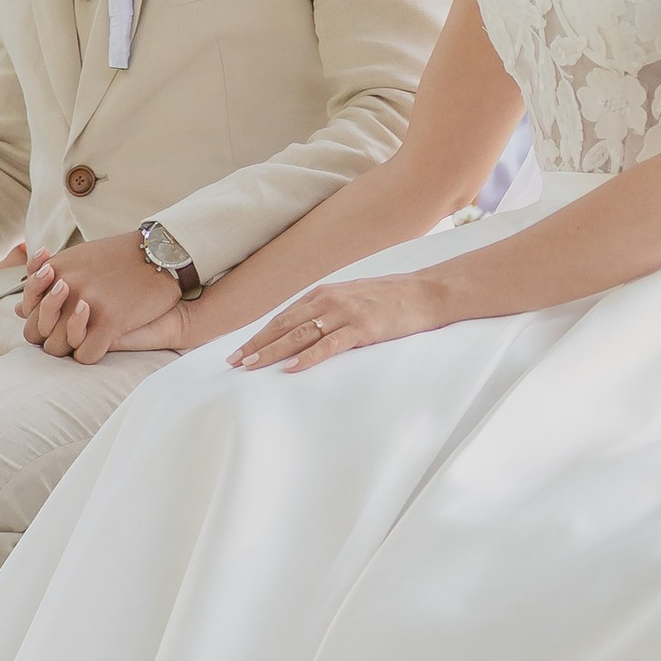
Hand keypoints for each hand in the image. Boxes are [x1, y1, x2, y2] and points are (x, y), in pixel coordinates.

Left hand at [19, 230, 195, 364]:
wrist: (161, 254)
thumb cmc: (120, 256)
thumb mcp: (77, 258)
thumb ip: (46, 281)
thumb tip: (18, 309)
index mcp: (55, 270)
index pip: (28, 313)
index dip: (39, 324)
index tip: (57, 322)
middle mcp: (65, 286)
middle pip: (37, 334)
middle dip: (51, 340)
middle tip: (72, 335)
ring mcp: (87, 304)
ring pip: (58, 349)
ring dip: (70, 349)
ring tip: (88, 338)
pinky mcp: (110, 321)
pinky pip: (85, 356)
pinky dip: (91, 354)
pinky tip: (104, 342)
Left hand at [230, 269, 451, 371]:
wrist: (426, 292)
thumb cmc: (390, 298)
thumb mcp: (352, 298)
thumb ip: (327, 310)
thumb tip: (303, 330)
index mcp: (324, 293)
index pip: (283, 317)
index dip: (259, 334)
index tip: (240, 350)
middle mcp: (329, 300)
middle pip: (284, 326)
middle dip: (257, 344)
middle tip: (235, 362)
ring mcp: (345, 313)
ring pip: (300, 335)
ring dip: (273, 351)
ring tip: (252, 366)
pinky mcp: (362, 327)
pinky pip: (329, 345)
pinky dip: (308, 357)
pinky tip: (292, 367)